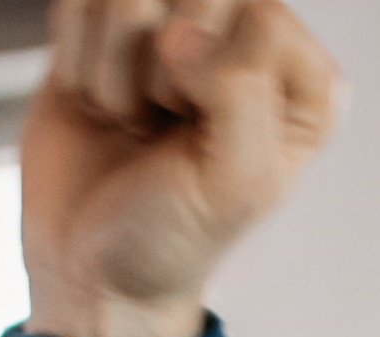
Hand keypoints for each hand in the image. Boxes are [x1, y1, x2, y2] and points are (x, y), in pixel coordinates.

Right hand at [24, 0, 339, 336]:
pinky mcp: (108, 28)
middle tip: (163, 124)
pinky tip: (100, 104)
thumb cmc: (173, 236)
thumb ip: (239, 94)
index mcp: (301, 81)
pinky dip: (77, 60)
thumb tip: (179, 32)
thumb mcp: (235, 185)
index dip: (215, 72)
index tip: (196, 130)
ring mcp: (173, 27)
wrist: (89, 269)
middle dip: (161, 68)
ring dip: (114, 70)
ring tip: (133, 120)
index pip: (262, 14)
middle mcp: (245, 41)